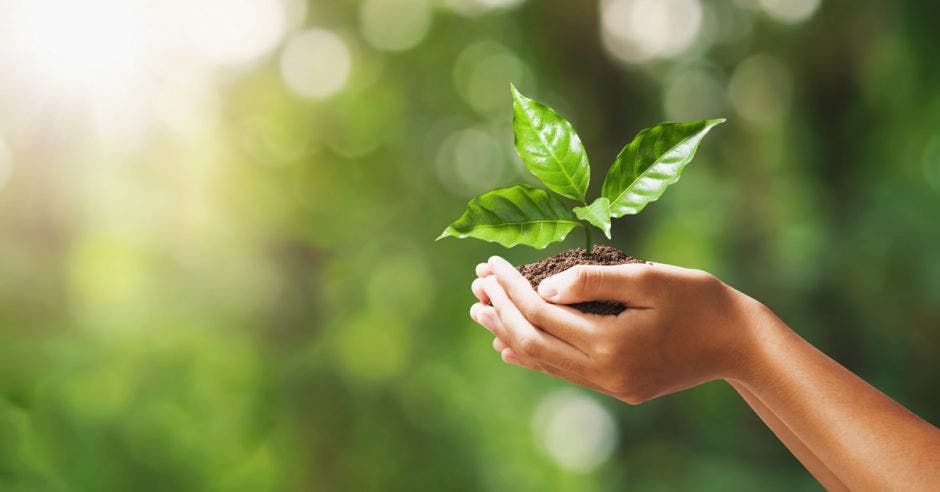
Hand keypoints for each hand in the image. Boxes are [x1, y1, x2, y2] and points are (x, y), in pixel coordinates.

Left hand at [470, 256, 764, 403]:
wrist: (740, 343)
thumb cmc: (699, 300)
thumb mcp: (648, 278)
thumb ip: (592, 281)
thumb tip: (542, 286)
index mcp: (610, 344)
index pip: (541, 313)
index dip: (510, 288)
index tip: (490, 263)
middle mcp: (604, 373)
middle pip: (533, 342)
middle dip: (500, 312)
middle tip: (475, 286)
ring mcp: (610, 385)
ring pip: (544, 361)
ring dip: (509, 334)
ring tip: (482, 312)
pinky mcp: (618, 388)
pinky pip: (564, 373)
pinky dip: (535, 355)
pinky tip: (512, 347)